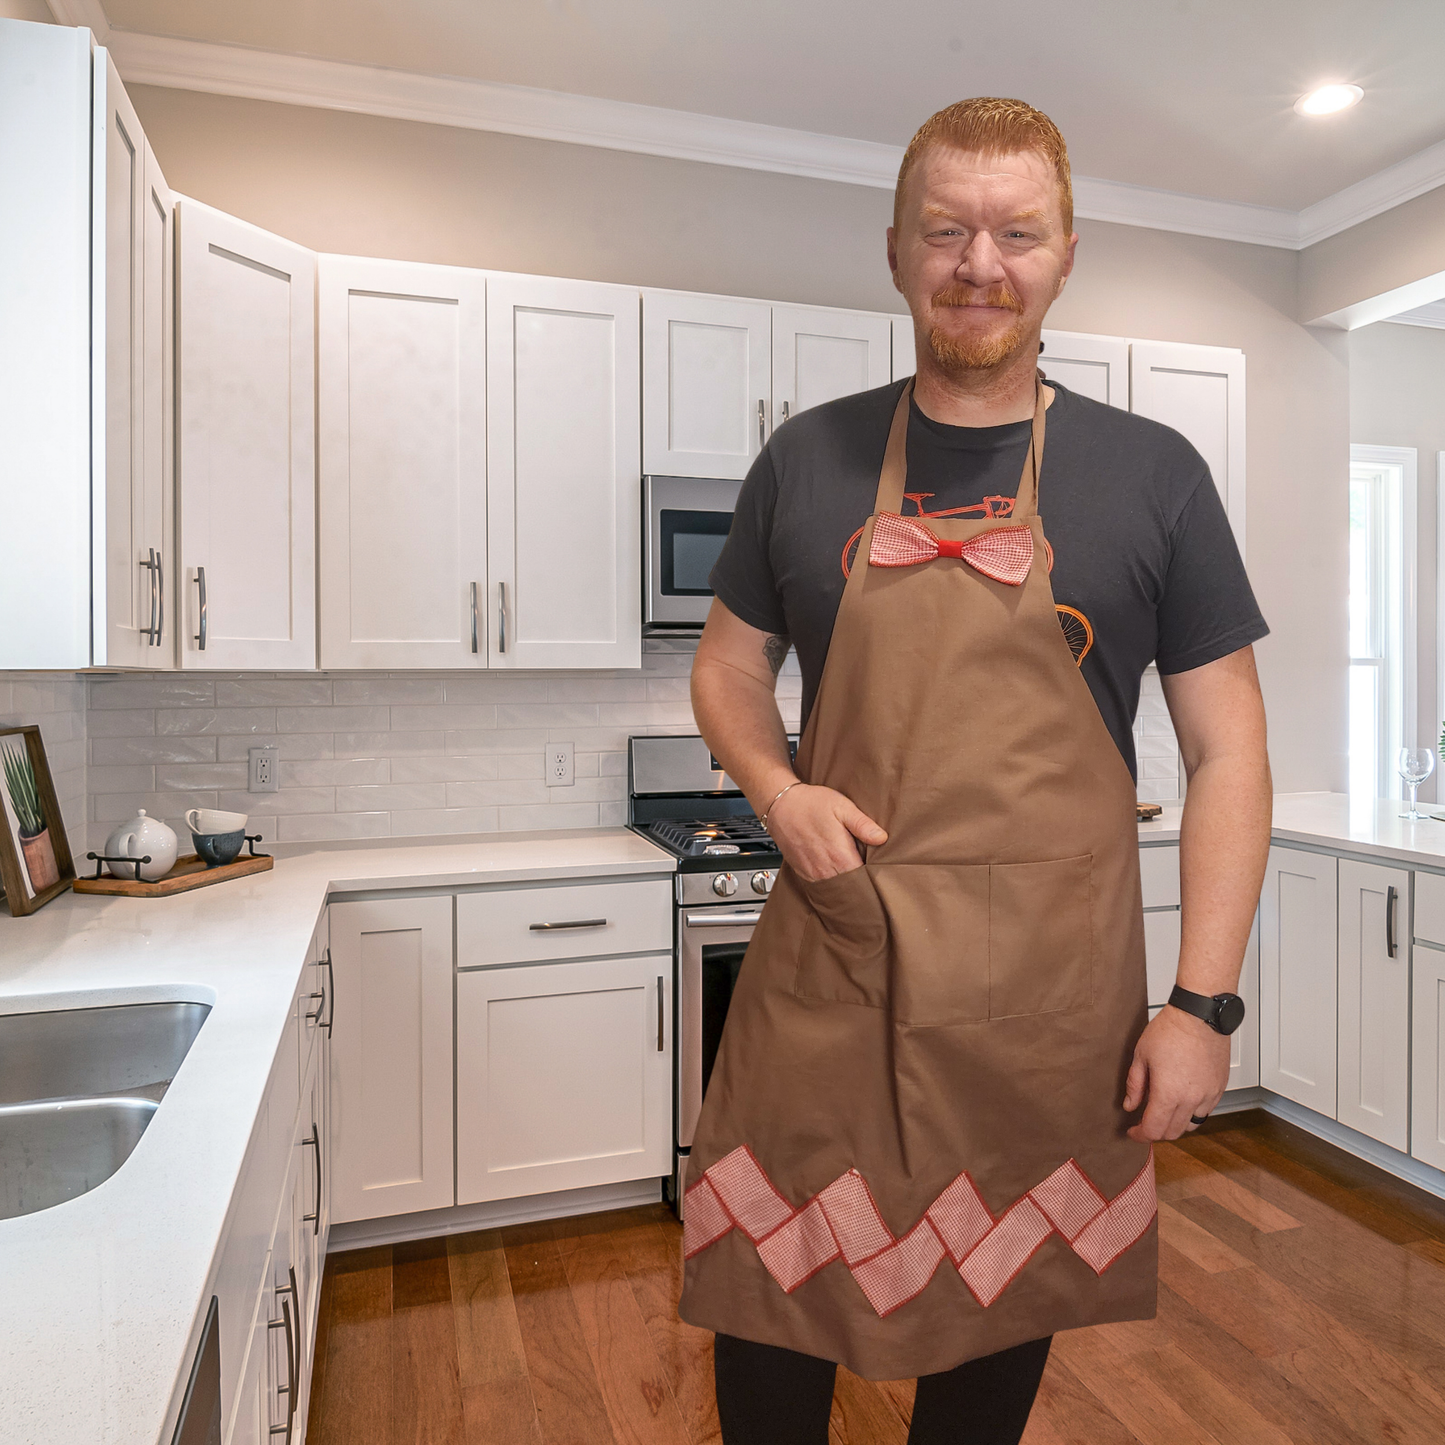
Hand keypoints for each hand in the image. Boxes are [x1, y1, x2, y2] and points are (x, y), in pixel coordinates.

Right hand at [766, 784, 886, 881]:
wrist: (781, 805)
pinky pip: (822, 886)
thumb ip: (863, 824)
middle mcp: (826, 870)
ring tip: (855, 874)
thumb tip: (881, 838)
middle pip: (851, 888)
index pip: (864, 880)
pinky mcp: (803, 873)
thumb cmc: (811, 803)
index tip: (880, 872)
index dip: (874, 878)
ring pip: (836, 890)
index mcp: (840, 856)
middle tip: (870, 874)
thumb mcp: (842, 806)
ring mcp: (813, 874)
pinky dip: (832, 882)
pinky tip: (837, 872)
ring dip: (846, 884)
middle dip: (861, 883)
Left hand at [1122, 1005, 1229, 1141]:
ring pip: (1190, 1125)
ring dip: (1175, 1125)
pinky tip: (1181, 1101)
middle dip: (1155, 1131)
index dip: (1140, 1135)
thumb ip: (1135, 1085)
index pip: (1153, 1129)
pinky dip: (1191, 1113)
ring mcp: (1208, 1095)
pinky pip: (1205, 1112)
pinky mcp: (1219, 1088)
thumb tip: (1130, 1105)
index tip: (1132, 1131)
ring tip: (1163, 1112)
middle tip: (1144, 1122)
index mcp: (1169, 1093)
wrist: (1200, 1015)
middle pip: (1172, 1132)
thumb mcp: (1141, 1055)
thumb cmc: (1171, 1030)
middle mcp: (1191, 1099)